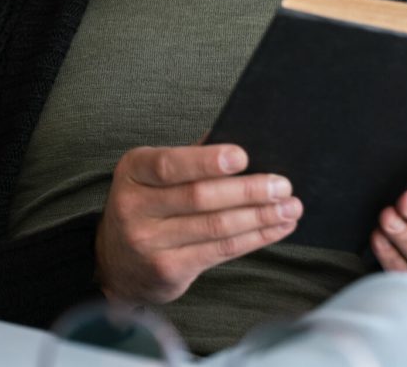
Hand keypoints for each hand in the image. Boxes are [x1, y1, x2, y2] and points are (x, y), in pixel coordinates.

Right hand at [96, 144, 300, 304]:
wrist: (116, 263)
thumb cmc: (147, 206)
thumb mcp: (152, 176)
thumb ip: (188, 158)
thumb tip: (239, 135)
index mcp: (132, 171)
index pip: (169, 165)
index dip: (207, 161)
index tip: (243, 156)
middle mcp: (134, 207)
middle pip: (199, 197)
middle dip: (247, 191)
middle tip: (283, 186)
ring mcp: (148, 242)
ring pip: (216, 227)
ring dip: (260, 217)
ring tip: (290, 208)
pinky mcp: (167, 270)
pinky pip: (221, 251)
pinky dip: (254, 238)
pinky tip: (276, 228)